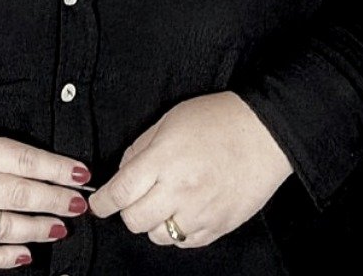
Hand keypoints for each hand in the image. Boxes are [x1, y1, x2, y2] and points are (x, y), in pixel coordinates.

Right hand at [0, 114, 90, 269]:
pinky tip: (24, 255)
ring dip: (37, 229)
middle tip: (78, 204)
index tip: (81, 174)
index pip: (25, 160)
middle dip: (55, 200)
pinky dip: (3, 258)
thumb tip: (36, 167)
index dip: (57, 168)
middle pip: (20, 194)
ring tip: (59, 228)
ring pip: (4, 227)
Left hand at [88, 92, 292, 248]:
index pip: (121, 192)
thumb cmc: (219, 119)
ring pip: (159, 236)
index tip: (98, 204)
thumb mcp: (170, 119)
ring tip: (165, 200)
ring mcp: (200, 213)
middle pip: (135, 221)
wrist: (264, 134)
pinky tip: (185, 209)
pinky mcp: (219, 227)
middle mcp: (180, 191)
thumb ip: (142, 146)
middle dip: (127, 210)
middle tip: (134, 196)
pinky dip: (178, 230)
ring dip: (154, 221)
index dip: (103, 202)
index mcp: (164, 160)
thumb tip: (123, 170)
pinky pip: (185, 242)